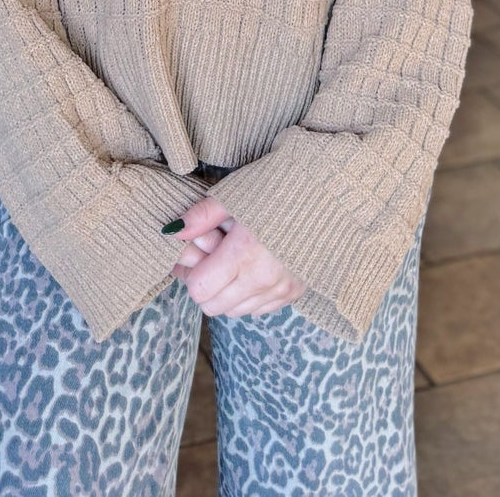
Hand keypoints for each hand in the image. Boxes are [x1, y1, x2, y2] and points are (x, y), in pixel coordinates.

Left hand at [166, 196, 307, 317]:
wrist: (325, 194)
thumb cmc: (278, 187)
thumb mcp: (236, 194)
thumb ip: (202, 216)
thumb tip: (173, 232)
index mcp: (245, 253)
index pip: (200, 289)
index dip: (189, 274)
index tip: (191, 255)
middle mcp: (263, 279)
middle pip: (214, 306)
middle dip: (204, 285)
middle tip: (208, 257)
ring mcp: (281, 289)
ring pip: (236, 311)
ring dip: (226, 292)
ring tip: (231, 261)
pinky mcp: (295, 292)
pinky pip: (260, 309)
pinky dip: (249, 295)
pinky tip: (252, 268)